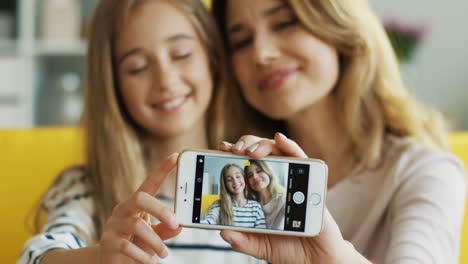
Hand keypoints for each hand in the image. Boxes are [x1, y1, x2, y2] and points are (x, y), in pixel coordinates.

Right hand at [99, 153, 182, 263]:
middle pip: (140, 198)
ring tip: (164, 254)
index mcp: (135, 205)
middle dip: (161, 209)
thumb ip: (166, 230)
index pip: (149, 183)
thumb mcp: (154, 236)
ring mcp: (112, 225)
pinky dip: (143, 256)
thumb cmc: (136, 245)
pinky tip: (151, 262)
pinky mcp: (107, 243)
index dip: (162, 169)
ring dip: (155, 242)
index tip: (176, 156)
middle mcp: (122, 210)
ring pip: (137, 225)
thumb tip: (179, 226)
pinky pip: (128, 247)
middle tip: (176, 223)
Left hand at [219, 133, 365, 263]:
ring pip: (277, 150)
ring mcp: (293, 178)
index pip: (246, 165)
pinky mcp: (310, 180)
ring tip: (250, 151)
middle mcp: (277, 181)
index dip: (234, 154)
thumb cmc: (289, 248)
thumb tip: (224, 231)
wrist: (315, 259)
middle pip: (260, 151)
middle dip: (245, 145)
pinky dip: (290, 145)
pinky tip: (279, 139)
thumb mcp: (259, 246)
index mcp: (262, 192)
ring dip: (262, 144)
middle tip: (235, 150)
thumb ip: (242, 240)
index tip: (222, 148)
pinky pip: (301, 158)